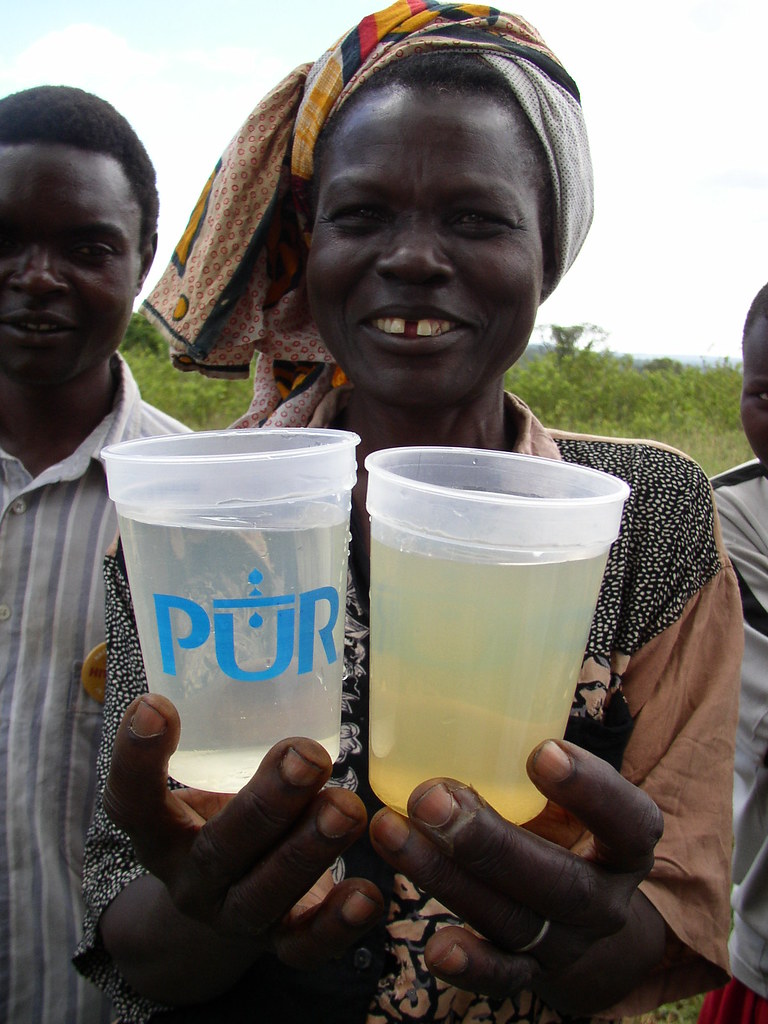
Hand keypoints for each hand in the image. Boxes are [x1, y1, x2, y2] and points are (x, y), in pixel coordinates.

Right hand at [102, 694, 383, 981]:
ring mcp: (235, 915)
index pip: (132, 801)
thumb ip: (227, 720)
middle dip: (267, 801)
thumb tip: (271, 619)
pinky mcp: (281, 944)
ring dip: (309, 849)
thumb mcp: (209, 771)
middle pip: (221, 847)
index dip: (136, 758)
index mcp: (162, 831)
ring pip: (266, 893)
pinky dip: (338, 925)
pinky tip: (368, 895)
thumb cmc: (224, 808)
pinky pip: (306, 947)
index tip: (156, 703)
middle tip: (306, 754)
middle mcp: (192, 877)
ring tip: (346, 806)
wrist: (226, 896)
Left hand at [368, 739, 664, 1013]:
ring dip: (447, 878)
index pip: (628, 820)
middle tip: (433, 797)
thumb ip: (538, 748)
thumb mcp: (575, 791)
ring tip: (392, 832)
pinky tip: (435, 947)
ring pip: (513, 920)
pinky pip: (503, 978)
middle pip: (557, 881)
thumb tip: (474, 658)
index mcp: (627, 843)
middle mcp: (603, 898)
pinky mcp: (533, 973)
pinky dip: (471, 965)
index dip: (591, 789)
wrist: (595, 920)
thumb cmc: (572, 826)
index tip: (541, 750)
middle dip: (490, 842)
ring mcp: (568, 942)